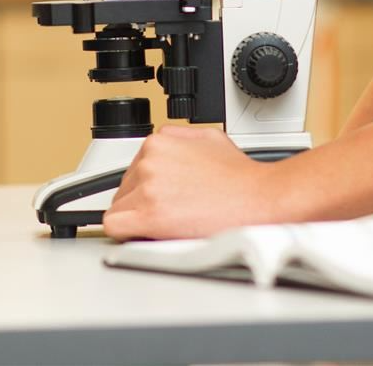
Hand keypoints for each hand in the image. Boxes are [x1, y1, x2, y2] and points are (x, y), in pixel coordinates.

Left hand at [103, 125, 288, 240]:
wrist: (258, 197)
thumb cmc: (240, 175)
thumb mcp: (208, 137)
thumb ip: (178, 138)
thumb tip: (163, 143)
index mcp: (158, 142)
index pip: (132, 171)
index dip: (146, 189)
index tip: (160, 198)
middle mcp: (149, 161)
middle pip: (123, 190)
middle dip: (140, 204)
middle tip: (168, 212)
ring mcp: (148, 187)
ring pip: (118, 209)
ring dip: (136, 220)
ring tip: (165, 224)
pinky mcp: (149, 215)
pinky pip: (113, 226)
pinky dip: (125, 233)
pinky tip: (145, 235)